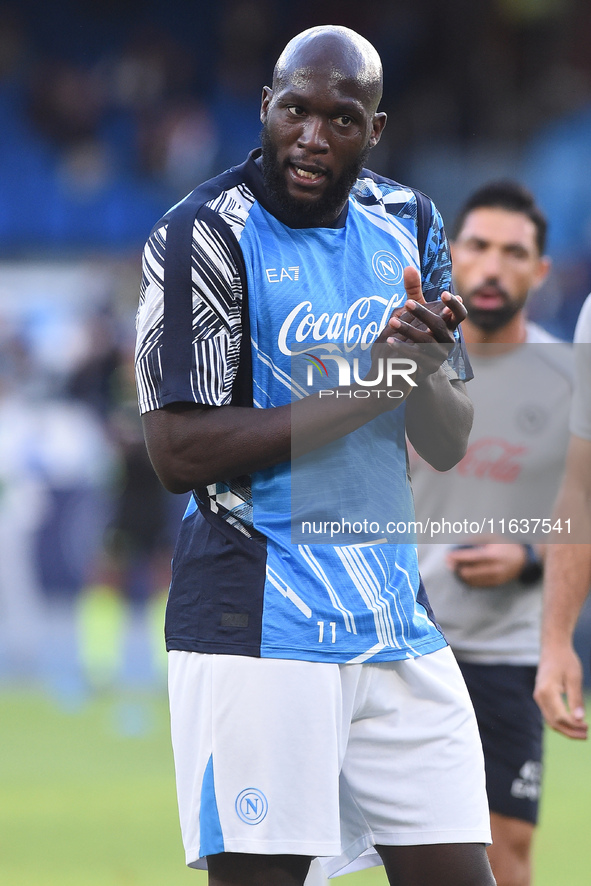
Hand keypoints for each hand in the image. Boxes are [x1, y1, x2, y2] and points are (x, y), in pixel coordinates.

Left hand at [373, 267, 465, 383]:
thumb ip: (414, 290)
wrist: (418, 366)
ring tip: (391, 321)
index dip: (454, 305)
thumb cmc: (420, 331)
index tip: (445, 293)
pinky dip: (402, 348)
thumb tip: (408, 266)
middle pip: (439, 325)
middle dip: (423, 313)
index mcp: (450, 325)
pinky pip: (416, 356)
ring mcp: (440, 355)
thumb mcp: (418, 311)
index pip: (460, 314)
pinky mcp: (429, 367)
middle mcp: (449, 340)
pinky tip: (388, 342)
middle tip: (407, 302)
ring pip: (426, 341)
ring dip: (408, 330)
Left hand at [446, 543, 528, 586]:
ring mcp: (494, 578)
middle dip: (456, 567)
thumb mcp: (492, 538)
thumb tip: (458, 544)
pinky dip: (468, 580)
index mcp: (492, 554)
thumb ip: (475, 540)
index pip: (470, 557)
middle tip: (449, 563)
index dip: (457, 557)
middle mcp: (493, 568)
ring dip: (461, 574)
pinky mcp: (495, 584)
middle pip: (468, 571)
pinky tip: (464, 574)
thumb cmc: (504, 545)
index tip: (447, 556)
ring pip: (471, 580)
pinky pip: (477, 585)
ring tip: (457, 567)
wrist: (523, 560)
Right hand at [534, 645, 587, 739]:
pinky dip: (560, 722)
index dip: (574, 726)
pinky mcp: (541, 697)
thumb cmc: (565, 660)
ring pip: (550, 721)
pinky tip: (573, 723)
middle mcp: (539, 696)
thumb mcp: (574, 678)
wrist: (553, 647)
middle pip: (554, 722)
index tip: (587, 727)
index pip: (560, 716)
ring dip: (565, 729)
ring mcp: (538, 697)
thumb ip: (576, 699)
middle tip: (586, 735)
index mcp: (547, 691)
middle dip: (570, 732)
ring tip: (581, 733)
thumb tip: (580, 720)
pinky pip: (549, 715)